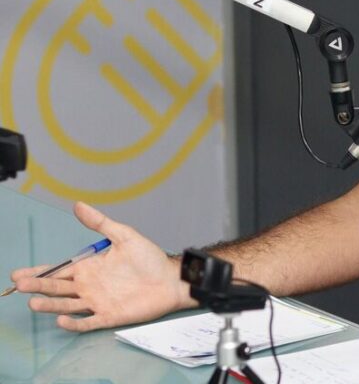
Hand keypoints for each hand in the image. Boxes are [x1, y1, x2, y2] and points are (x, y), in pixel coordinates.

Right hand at [9, 202, 195, 331]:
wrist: (171, 279)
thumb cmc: (150, 259)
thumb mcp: (124, 236)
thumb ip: (100, 223)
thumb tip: (78, 205)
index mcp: (90, 268)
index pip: (59, 270)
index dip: (39, 272)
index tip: (18, 273)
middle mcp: (90, 286)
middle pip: (58, 288)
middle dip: (39, 286)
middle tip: (20, 285)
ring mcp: (98, 302)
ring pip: (68, 305)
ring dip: (51, 304)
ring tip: (33, 302)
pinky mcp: (110, 316)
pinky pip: (88, 322)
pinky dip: (74, 322)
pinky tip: (61, 319)